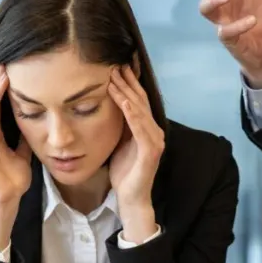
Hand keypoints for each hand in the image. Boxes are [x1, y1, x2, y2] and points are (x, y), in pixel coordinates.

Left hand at [107, 65, 163, 240]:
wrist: (132, 198)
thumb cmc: (124, 172)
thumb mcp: (119, 143)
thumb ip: (118, 126)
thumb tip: (106, 107)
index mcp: (146, 129)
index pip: (138, 100)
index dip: (128, 83)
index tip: (116, 66)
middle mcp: (154, 131)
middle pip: (140, 101)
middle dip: (128, 82)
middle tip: (116, 64)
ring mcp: (154, 140)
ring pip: (140, 111)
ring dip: (127, 93)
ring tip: (116, 77)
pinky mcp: (150, 151)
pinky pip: (140, 128)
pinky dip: (133, 113)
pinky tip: (124, 101)